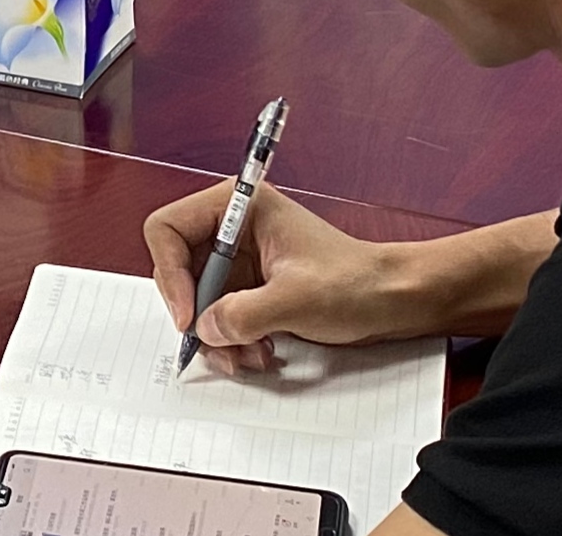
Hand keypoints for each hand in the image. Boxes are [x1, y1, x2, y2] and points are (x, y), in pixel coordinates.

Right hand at [144, 182, 409, 373]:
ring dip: (217, 334)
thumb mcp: (295, 300)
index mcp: (239, 207)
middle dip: (198, 314)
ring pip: (197, 300)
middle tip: (219, 345)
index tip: (189, 316)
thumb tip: (205, 329)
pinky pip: (219, 316)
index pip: (169, 229)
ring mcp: (240, 260)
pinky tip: (260, 351)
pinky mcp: (250, 288)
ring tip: (250, 355)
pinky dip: (232, 340)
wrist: (392, 301)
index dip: (172, 274)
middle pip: (179, 270)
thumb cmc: (355, 283)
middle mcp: (232, 229)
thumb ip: (242, 314)